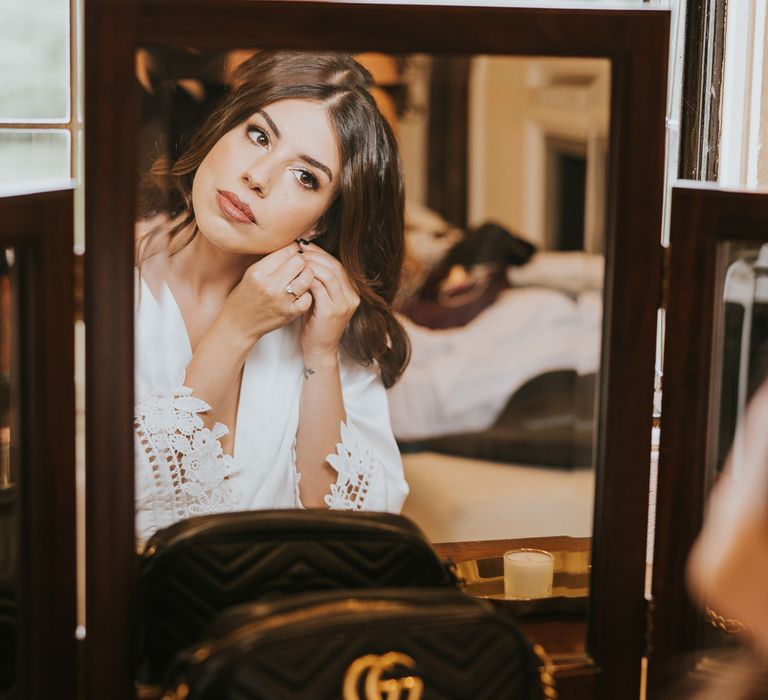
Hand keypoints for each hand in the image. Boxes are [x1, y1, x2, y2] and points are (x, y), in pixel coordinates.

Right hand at [218, 242, 313, 342]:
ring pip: (307, 277)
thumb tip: (292, 246)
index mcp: (258, 272)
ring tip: (301, 277)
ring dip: (307, 276)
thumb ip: (270, 261)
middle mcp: (270, 285)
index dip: (293, 249)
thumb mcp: (250, 274)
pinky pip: (308, 297)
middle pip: (299, 261)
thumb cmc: (244, 297)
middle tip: (297, 266)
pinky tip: (299, 294)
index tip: (293, 252)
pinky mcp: (289, 313)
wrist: (238, 326)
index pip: (286, 250)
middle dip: (301, 261)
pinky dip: (307, 294)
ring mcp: (281, 300)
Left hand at [299, 243, 359, 360]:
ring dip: (311, 265)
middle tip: (299, 249)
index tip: (305, 246)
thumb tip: (308, 257)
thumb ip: (321, 282)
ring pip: (329, 275)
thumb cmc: (316, 323)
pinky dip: (308, 278)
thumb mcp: (322, 299)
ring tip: (297, 260)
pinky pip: (320, 288)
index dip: (322, 253)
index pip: (339, 265)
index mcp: (352, 292)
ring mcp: (344, 305)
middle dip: (316, 255)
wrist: (319, 350)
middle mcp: (352, 297)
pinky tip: (297, 275)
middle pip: (336, 266)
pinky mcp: (332, 311)